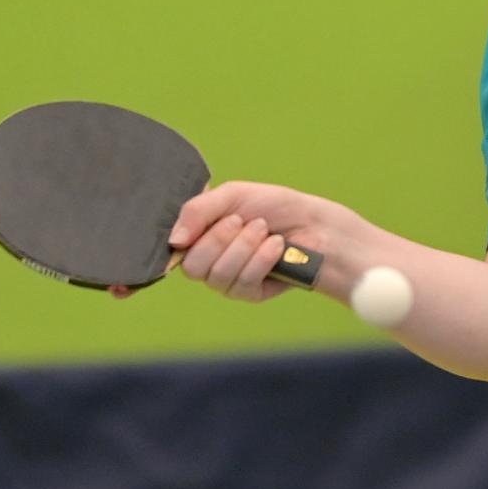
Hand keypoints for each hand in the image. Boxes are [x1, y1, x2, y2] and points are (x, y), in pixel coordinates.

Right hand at [163, 182, 361, 302]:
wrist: (314, 223)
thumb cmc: (274, 207)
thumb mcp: (232, 195)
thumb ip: (197, 211)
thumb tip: (174, 241)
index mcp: (198, 238)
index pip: (173, 252)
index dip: (176, 248)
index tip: (189, 241)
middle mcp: (208, 263)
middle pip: (193, 267)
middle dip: (221, 239)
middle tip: (245, 221)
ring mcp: (228, 281)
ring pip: (218, 275)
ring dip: (245, 247)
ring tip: (264, 230)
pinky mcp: (250, 293)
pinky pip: (243, 282)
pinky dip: (261, 259)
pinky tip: (276, 246)